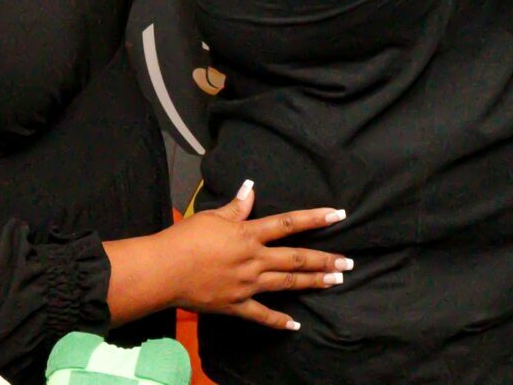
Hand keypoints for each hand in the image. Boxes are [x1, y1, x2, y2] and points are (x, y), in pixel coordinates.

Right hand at [158, 182, 350, 329]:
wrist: (164, 270)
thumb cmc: (185, 238)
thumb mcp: (212, 216)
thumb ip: (236, 206)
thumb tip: (251, 187)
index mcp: (248, 234)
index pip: (288, 223)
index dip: (314, 218)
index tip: (338, 215)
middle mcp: (253, 259)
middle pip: (296, 259)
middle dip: (324, 259)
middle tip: (349, 262)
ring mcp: (247, 284)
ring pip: (287, 284)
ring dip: (313, 283)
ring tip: (335, 281)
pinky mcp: (236, 305)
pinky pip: (261, 315)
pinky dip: (279, 321)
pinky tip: (295, 326)